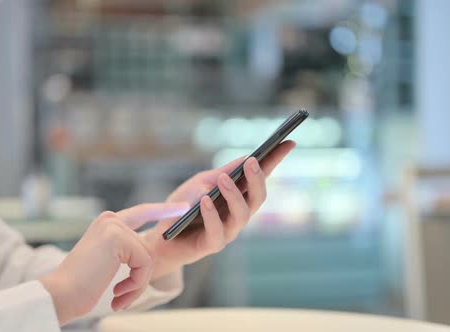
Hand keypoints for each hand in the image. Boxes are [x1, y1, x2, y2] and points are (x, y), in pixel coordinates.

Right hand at [40, 202, 186, 324]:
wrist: (62, 293)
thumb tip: (148, 250)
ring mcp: (114, 225)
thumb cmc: (82, 284)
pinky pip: (144, 262)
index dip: (163, 210)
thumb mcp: (108, 261)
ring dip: (137, 283)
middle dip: (140, 277)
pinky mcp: (117, 236)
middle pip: (147, 247)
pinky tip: (116, 292)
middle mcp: (110, 219)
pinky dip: (135, 283)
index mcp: (107, 223)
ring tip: (118, 297)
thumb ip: (126, 250)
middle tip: (124, 297)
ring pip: (147, 257)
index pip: (142, 212)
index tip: (183, 208)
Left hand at [144, 140, 295, 277]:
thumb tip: (246, 159)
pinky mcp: (212, 244)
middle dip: (258, 179)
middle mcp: (238, 213)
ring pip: (242, 215)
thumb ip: (221, 174)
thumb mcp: (200, 183)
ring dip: (234, 195)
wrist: (161, 237)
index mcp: (238, 195)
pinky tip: (205, 200)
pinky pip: (217, 230)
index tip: (289, 142)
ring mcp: (228, 230)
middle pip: (258, 197)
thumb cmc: (182, 208)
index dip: (276, 160)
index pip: (262, 176)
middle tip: (252, 161)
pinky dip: (211, 214)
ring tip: (224, 179)